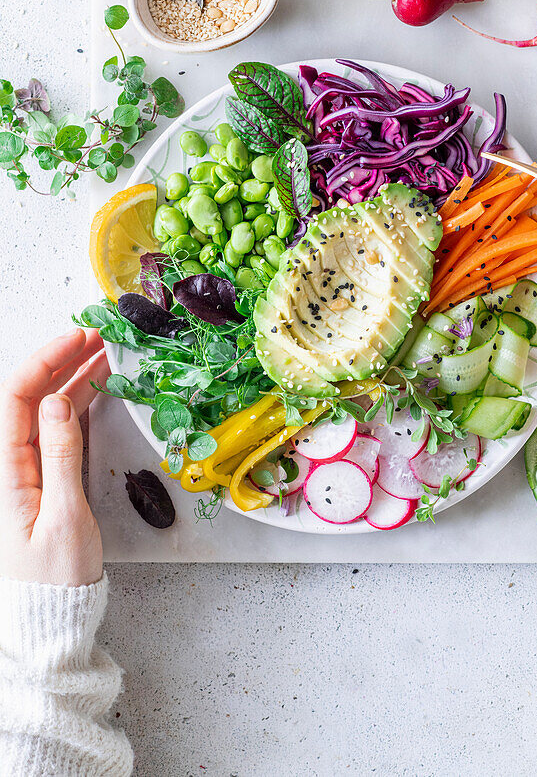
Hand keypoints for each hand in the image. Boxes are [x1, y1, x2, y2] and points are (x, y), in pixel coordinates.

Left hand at [0, 329, 109, 585]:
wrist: (49, 623)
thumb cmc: (55, 581)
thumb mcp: (65, 518)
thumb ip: (61, 457)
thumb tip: (59, 403)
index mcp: (5, 472)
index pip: (15, 398)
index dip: (45, 361)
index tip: (78, 338)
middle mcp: (9, 466)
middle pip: (28, 398)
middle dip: (61, 360)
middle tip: (98, 337)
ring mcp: (25, 472)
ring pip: (44, 411)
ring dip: (72, 379)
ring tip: (104, 354)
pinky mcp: (42, 481)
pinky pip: (55, 431)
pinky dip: (77, 405)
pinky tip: (95, 390)